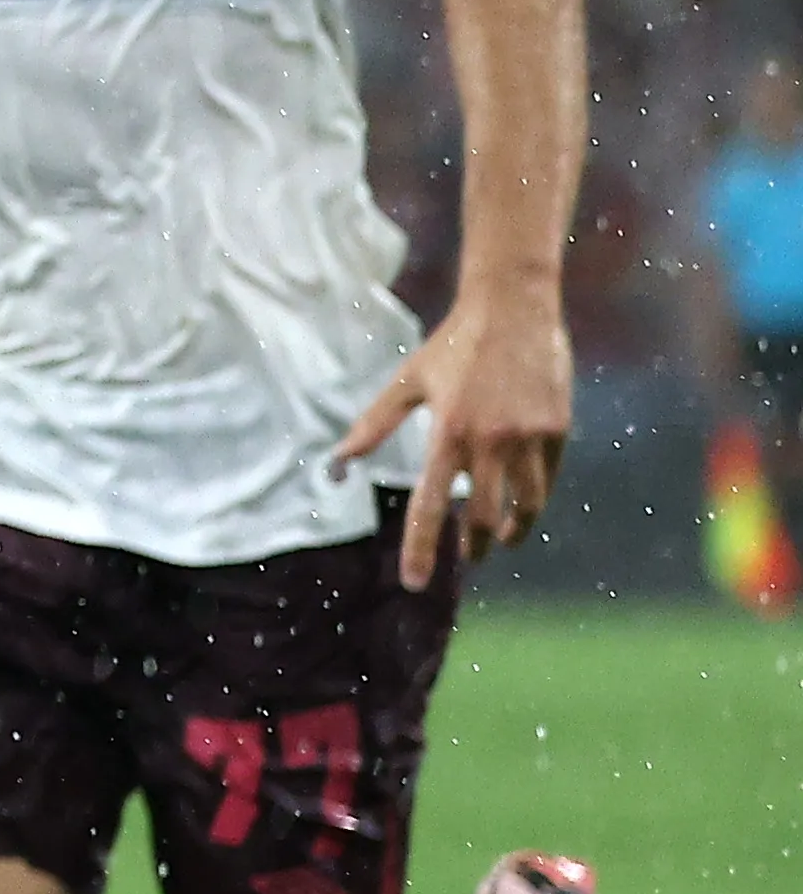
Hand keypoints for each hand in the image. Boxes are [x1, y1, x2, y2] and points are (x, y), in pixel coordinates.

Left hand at [339, 288, 571, 582]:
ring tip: (501, 539)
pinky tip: (526, 504)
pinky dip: (535, 498)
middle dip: (475, 546)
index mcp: (447, 434)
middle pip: (484, 519)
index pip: (431, 507)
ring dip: (512, 531)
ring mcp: (529, 437)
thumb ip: (372, 427)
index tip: (415, 584)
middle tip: (470, 556)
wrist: (514, 309)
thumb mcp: (406, 383)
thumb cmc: (453, 347)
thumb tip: (335, 463)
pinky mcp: (559, 429)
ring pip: (525, 507)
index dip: (422, 550)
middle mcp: (490, 442)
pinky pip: (548, 479)